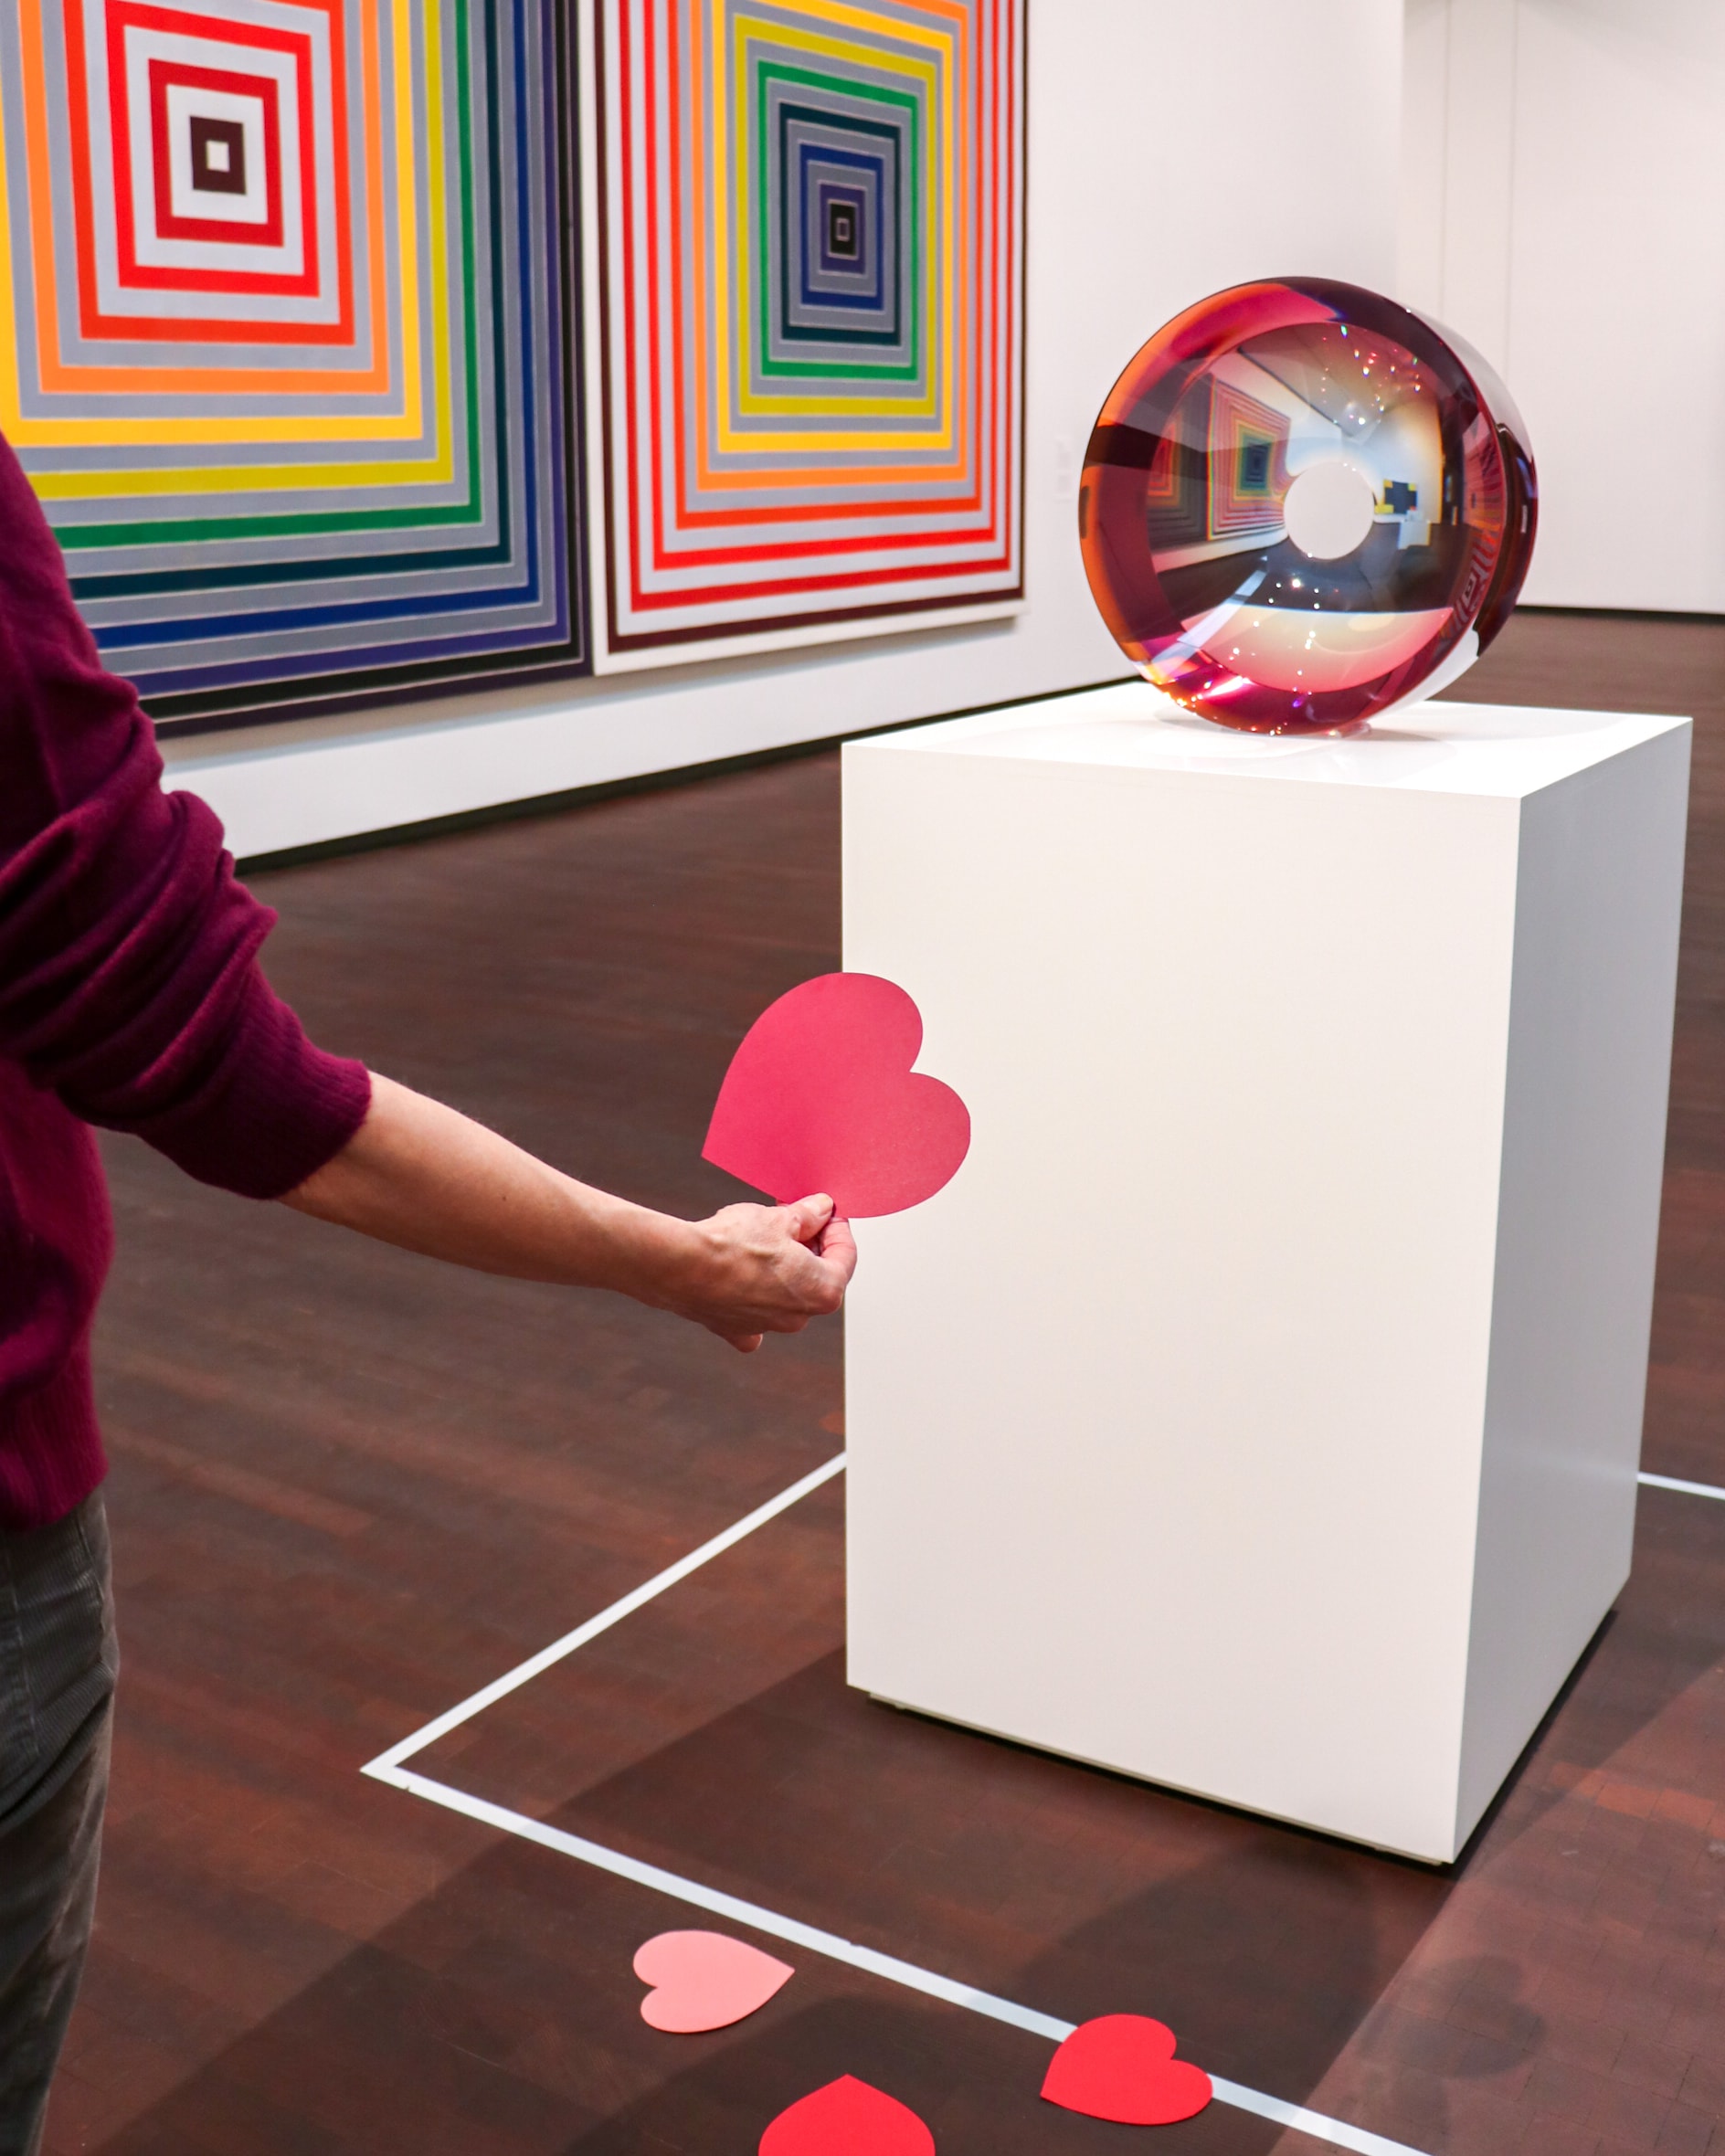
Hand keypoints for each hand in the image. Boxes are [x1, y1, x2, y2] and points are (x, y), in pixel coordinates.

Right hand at [662, 1194, 857, 1352]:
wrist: (682, 1266)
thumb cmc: (732, 1246)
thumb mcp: (778, 1219)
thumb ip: (807, 1216)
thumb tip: (820, 1210)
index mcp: (822, 1291)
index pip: (845, 1257)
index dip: (837, 1228)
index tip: (827, 1213)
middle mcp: (799, 1318)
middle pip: (817, 1277)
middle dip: (810, 1246)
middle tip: (797, 1218)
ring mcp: (766, 1326)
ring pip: (786, 1295)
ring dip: (784, 1268)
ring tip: (766, 1237)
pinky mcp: (735, 1328)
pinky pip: (752, 1316)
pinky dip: (753, 1299)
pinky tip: (745, 1279)